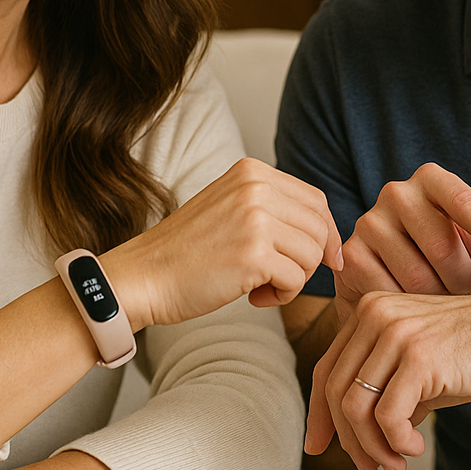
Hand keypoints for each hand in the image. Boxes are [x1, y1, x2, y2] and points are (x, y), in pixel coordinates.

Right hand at [104, 157, 341, 328]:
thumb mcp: (230, 208)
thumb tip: (328, 236)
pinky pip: (296, 280)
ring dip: (294, 280)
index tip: (323, 259)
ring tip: (262, 286)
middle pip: (320, 228)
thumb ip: (272, 209)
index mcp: (252, 172)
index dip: (325, 233)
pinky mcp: (254, 255)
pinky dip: (282, 296)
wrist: (142, 277)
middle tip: (281, 278)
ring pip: (313, 254)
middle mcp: (256, 188)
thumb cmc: (185, 252)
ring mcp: (255, 219)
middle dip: (311, 261)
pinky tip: (254, 297)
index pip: (315, 200)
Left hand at [304, 290, 470, 469]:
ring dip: (373, 446)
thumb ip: (380, 392)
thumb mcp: (414, 370)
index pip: (326, 368)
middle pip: (336, 390)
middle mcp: (376, 315)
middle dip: (348, 439)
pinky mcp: (420, 356)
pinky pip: (388, 414)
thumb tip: (351, 440)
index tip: (317, 446)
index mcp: (369, 312)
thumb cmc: (468, 355)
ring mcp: (397, 332)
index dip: (318, 413)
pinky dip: (396, 442)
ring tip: (395, 462)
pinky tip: (414, 447)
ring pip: (356, 405)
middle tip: (370, 467)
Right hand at [336, 163, 470, 309]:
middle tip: (464, 295)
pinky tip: (410, 306)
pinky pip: (389, 293)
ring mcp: (369, 221)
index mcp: (433, 181)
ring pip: (417, 277)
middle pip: (443, 247)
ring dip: (436, 301)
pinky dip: (407, 310)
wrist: (389, 279)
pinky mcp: (350, 254)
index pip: (466, 202)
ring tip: (437, 299)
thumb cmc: (442, 262)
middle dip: (462, 282)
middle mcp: (397, 192)